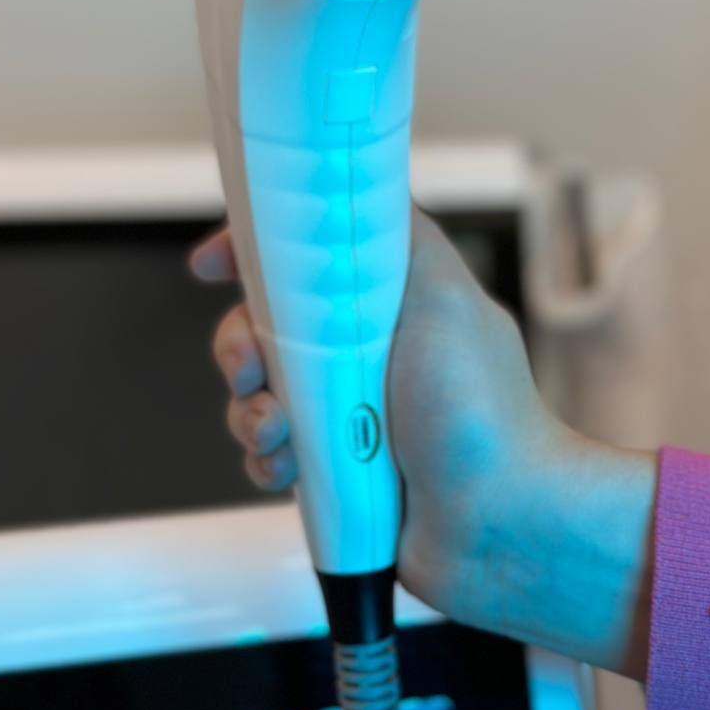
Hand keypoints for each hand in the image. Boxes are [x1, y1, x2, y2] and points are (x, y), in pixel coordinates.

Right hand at [192, 208, 654, 679]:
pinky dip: (266, 459)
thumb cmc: (482, 411)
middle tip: (252, 369)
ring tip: (280, 432)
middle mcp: (359, 350)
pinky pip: (267, 453)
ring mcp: (343, 411)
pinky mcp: (330, 468)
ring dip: (251, 411)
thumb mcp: (445, 295)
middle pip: (263, 327)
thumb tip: (355, 188)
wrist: (497, 521)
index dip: (251, 256)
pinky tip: (288, 470)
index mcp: (383, 302)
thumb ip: (400, 235)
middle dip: (240, 346)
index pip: (303, 260)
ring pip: (255, 393)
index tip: (213, 265)